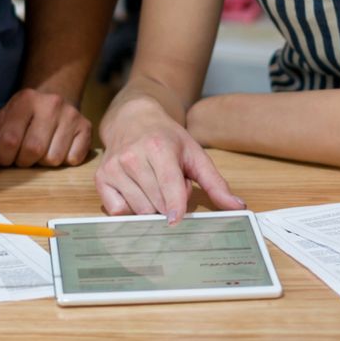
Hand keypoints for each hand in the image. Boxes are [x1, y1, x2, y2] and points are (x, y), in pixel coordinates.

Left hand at [0, 86, 92, 171]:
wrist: (47, 106)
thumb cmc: (15, 121)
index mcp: (25, 99)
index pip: (10, 140)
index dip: (4, 157)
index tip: (6, 155)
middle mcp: (51, 102)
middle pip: (33, 150)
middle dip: (23, 161)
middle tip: (22, 155)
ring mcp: (72, 114)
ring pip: (54, 158)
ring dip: (42, 163)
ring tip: (39, 151)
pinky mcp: (86, 127)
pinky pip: (73, 159)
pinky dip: (63, 162)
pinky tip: (56, 149)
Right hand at [95, 98, 244, 222]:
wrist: (133, 119)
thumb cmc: (167, 138)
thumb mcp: (195, 154)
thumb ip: (216, 183)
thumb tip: (238, 207)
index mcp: (159, 147)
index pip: (168, 185)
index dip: (175, 206)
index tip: (176, 221)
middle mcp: (133, 157)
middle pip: (155, 203)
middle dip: (169, 204)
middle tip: (171, 188)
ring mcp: (114, 168)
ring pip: (138, 209)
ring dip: (152, 207)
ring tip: (155, 187)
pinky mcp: (101, 178)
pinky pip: (118, 210)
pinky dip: (131, 209)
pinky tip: (138, 193)